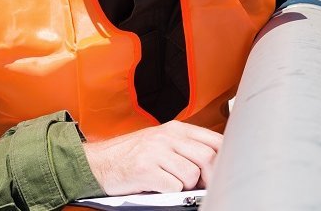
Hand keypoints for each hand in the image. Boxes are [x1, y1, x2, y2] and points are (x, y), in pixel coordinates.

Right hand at [83, 121, 223, 195]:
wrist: (97, 162)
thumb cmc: (131, 154)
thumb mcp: (162, 142)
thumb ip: (187, 147)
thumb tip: (216, 163)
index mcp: (176, 129)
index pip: (215, 140)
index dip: (223, 160)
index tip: (219, 172)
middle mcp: (167, 137)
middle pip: (208, 157)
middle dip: (208, 177)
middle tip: (199, 185)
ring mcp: (155, 152)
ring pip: (192, 174)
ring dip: (186, 186)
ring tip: (172, 184)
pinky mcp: (145, 169)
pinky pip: (173, 186)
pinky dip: (170, 192)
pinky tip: (159, 187)